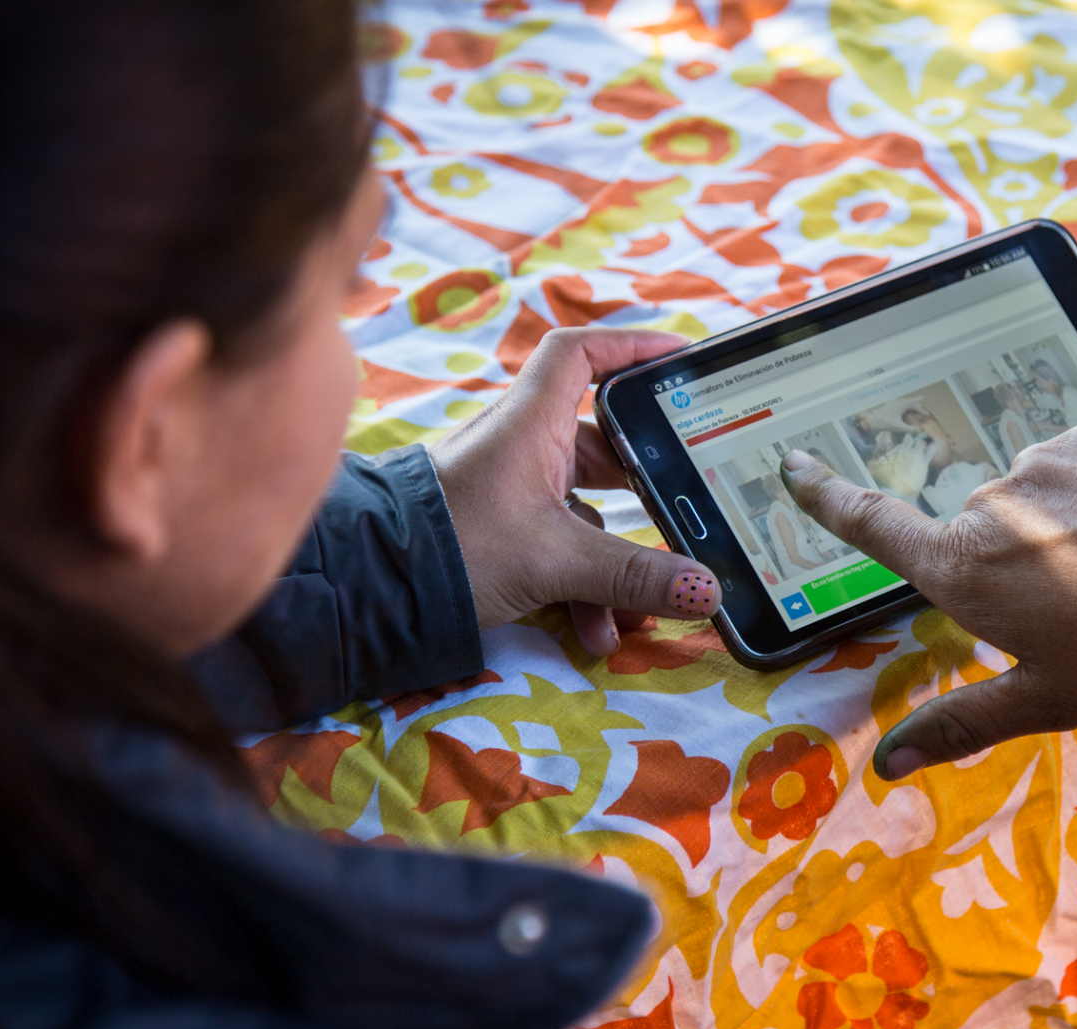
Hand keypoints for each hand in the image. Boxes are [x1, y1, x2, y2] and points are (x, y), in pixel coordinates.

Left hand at [429, 327, 721, 654]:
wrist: (371, 597)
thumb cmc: (450, 548)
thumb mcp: (553, 561)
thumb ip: (632, 576)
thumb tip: (705, 591)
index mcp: (529, 424)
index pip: (583, 356)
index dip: (633, 347)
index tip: (679, 357)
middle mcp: (521, 448)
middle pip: (602, 445)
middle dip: (647, 486)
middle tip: (686, 501)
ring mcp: (512, 493)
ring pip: (586, 513)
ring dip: (617, 562)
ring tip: (642, 609)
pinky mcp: (502, 536)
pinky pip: (561, 552)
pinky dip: (584, 589)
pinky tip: (599, 634)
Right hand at [780, 424, 1076, 777]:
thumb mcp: (1047, 699)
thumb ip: (958, 723)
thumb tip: (886, 764)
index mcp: (965, 572)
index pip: (872, 526)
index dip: (825, 496)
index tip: (791, 465)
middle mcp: (989, 507)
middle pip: (971, 533)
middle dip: (1004, 565)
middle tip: (1073, 605)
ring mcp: (1039, 463)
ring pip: (1023, 501)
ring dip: (1052, 529)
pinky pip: (1066, 467)